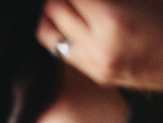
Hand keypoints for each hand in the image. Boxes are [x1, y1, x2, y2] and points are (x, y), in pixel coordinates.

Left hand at [38, 0, 162, 90]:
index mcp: (114, 21)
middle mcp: (98, 47)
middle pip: (52, 10)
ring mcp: (95, 66)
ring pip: (48, 35)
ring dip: (50, 13)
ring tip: (59, 2)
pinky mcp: (97, 76)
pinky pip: (63, 51)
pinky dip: (60, 31)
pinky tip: (69, 17)